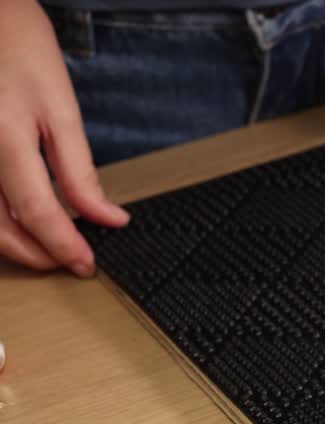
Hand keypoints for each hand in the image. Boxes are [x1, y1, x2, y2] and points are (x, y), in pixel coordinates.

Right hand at [0, 0, 128, 276]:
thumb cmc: (19, 50)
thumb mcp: (61, 108)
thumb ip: (80, 170)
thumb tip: (107, 218)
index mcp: (4, 139)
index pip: (36, 212)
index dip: (64, 246)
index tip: (86, 264)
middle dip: (36, 254)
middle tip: (71, 260)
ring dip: (13, 243)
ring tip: (49, 245)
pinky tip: (20, 219)